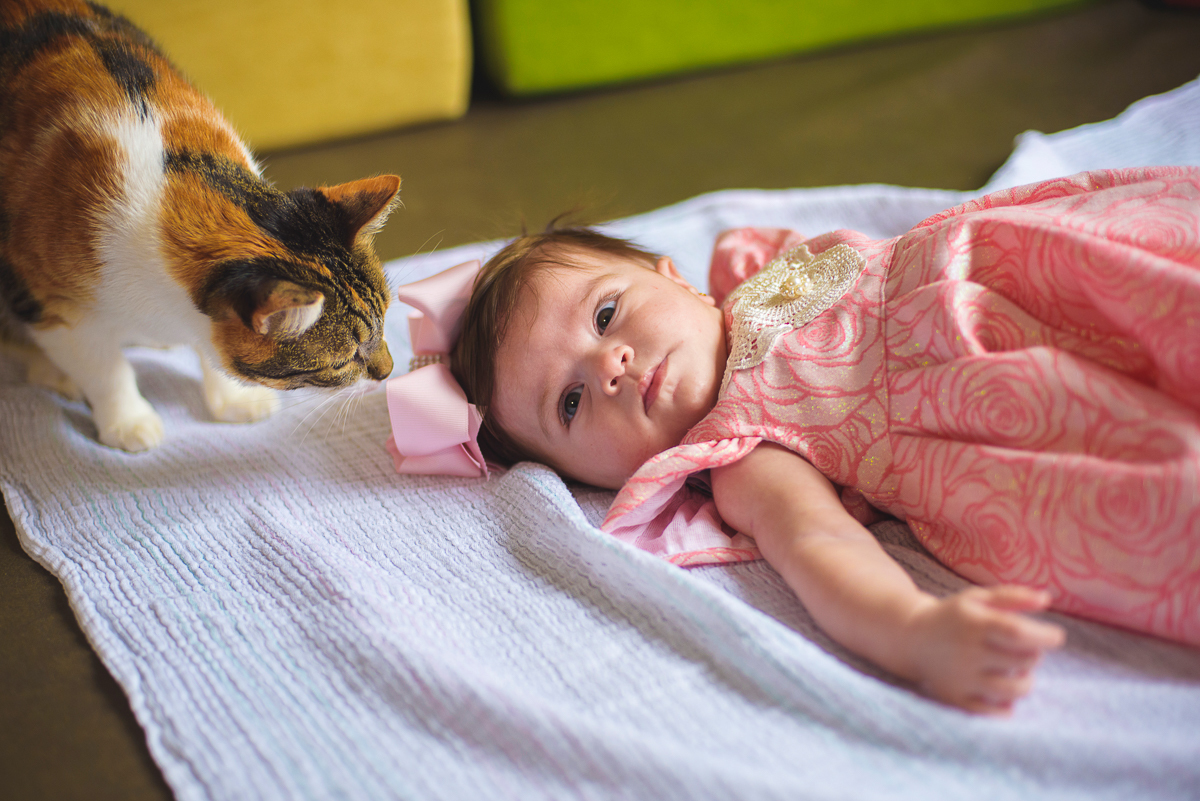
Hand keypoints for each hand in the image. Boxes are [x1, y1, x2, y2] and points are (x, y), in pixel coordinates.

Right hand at [900, 585, 1065, 714]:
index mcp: (973, 623)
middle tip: (1026, 649)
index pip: (1019, 633)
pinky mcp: (955, 697)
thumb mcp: (977, 598)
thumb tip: (1047, 599)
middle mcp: (966, 651)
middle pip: (1022, 661)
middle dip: (1034, 655)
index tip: (1056, 636)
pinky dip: (1007, 705)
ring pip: (1014, 690)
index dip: (1045, 637)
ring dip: (1026, 681)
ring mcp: (960, 677)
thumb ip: (1012, 597)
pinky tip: (1004, 691)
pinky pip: (993, 711)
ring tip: (1017, 670)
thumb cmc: (952, 616)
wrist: (910, 638)